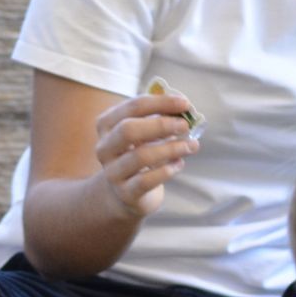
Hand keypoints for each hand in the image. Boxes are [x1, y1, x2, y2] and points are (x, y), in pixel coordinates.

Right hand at [92, 89, 200, 219]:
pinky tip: (179, 164)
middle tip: (185, 125)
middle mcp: (104, 148)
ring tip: (191, 146)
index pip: (133, 107)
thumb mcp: (145, 132)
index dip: (161, 103)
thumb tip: (184, 108)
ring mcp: (113, 172)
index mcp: (107, 125)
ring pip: (140, 156)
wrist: (126, 193)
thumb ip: (160, 117)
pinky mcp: (125, 193)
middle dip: (161, 125)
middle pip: (128, 130)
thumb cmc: (139, 153)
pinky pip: (146, 180)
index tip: (185, 104)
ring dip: (171, 148)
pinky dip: (167, 170)